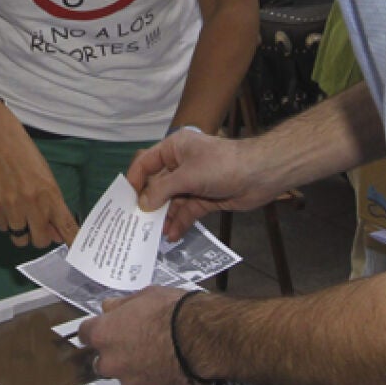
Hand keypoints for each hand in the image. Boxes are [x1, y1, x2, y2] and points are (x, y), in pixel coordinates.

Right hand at [0, 104, 76, 248]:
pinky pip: (3, 228)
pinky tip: (5, 203)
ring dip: (21, 229)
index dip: (72, 241)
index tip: (76, 253)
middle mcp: (32, 204)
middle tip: (36, 224)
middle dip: (40, 236)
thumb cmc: (26, 156)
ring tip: (18, 210)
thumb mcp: (47, 178)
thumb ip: (52, 206)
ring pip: (19, 238)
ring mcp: (11, 207)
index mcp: (50, 195)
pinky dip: (5, 221)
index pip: (66, 226)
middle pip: (40, 241)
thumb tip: (55, 233)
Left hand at [80, 287, 204, 384]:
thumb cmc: (173, 310)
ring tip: (160, 359)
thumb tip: (109, 308)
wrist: (203, 338)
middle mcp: (111, 363)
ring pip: (127, 379)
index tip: (106, 328)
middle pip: (103, 362)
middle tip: (137, 344)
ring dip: (136, 371)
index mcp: (104, 335)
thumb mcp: (145, 295)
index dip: (96, 330)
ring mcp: (131, 384)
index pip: (84, 334)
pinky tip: (172, 371)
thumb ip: (122, 305)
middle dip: (115, 355)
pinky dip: (157, 383)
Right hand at [125, 128, 272, 240]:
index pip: (146, 163)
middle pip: (158, 185)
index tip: (125, 200)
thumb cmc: (221, 166)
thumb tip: (143, 205)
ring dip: (164, 217)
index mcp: (174, 148)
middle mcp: (181, 164)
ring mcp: (193, 183)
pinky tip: (172, 235)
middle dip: (149, 204)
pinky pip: (186, 211)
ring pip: (171, 202)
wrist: (260, 174)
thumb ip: (162, 190)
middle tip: (136, 224)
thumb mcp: (187, 176)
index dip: (135, 180)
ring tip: (153, 235)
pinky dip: (179, 222)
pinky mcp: (204, 198)